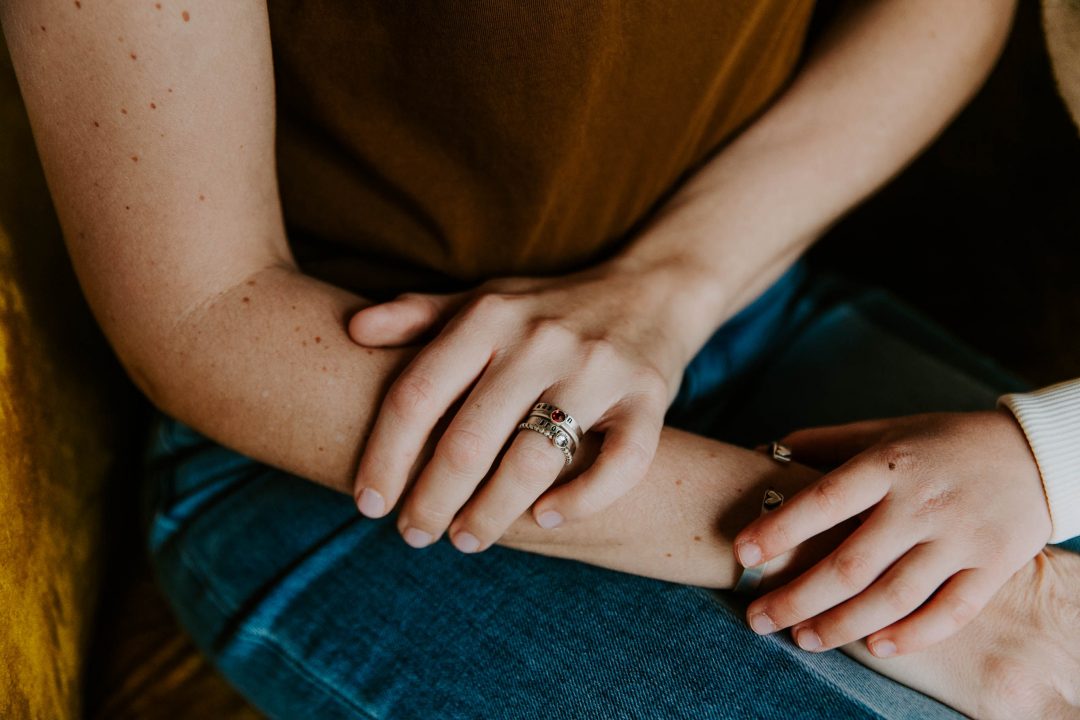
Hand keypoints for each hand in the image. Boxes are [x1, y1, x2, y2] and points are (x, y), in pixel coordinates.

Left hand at [346, 258, 699, 552]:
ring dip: (492, 512)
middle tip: (414, 534)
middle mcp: (540, 340)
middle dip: (431, 500)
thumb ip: (418, 314)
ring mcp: (597, 369)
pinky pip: (619, 463)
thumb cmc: (549, 306)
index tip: (368, 503)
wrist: (651, 289)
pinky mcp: (648, 398)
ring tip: (466, 538)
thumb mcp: (483, 298)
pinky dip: (580, 501)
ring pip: (535, 459)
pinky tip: (544, 519)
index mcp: (489, 316)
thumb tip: (351, 330)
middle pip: (468, 439)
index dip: (384, 456)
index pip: (417, 394)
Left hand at [733, 410, 1051, 657]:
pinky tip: (874, 647)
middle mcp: (921, 503)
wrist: (1033, 453)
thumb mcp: (884, 430)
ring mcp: (959, 538)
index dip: (779, 529)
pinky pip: (950, 611)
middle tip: (758, 618)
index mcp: (888, 464)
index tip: (741, 553)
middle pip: (849, 564)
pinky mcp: (993, 566)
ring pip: (892, 596)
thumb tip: (764, 451)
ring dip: (841, 626)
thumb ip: (825, 443)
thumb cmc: (940, 442)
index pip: (823, 501)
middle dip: (796, 597)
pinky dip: (911, 635)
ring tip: (802, 639)